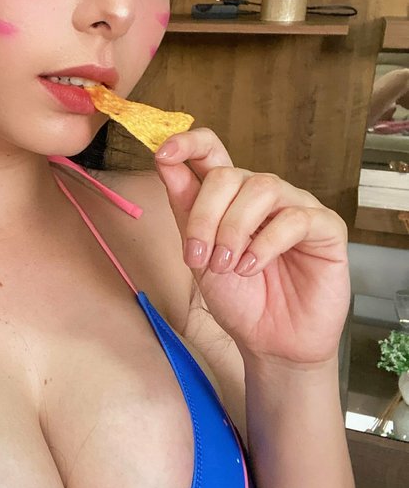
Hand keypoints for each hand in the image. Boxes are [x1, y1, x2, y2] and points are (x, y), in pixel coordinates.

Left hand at [154, 128, 350, 368]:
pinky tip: (252, 267)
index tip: (164, 155)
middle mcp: (262, 195)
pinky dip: (266, 244)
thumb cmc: (239, 299)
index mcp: (229, 197)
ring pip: (262, 188)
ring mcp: (295, 207)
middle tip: (198, 257)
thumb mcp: (199, 255)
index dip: (188, 144)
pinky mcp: (325, 227)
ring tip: (226, 267)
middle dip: (205, 216)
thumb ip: (185, 209)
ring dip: (234, 230)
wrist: (272, 343)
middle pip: (228, 175)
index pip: (211, 151)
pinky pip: (294, 218)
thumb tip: (165, 162)